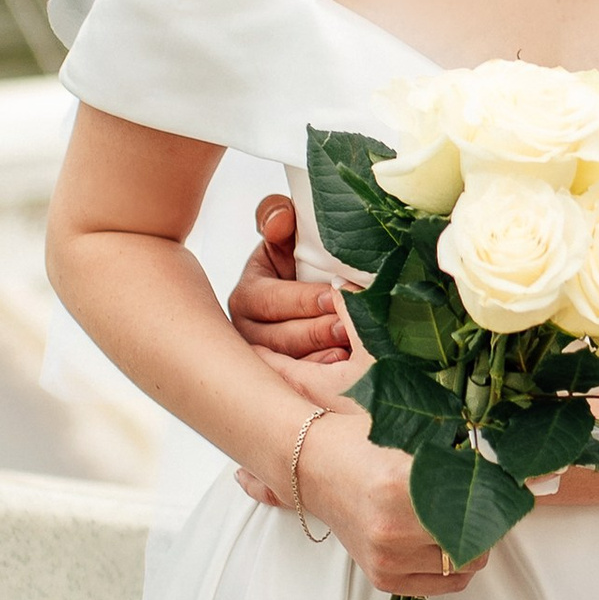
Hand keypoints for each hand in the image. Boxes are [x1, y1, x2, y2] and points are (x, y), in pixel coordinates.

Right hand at [233, 198, 356, 383]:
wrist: (317, 289)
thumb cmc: (299, 259)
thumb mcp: (286, 231)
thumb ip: (276, 216)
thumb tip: (279, 222)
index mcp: (247, 296)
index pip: (267, 301)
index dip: (300, 299)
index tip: (332, 296)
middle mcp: (249, 331)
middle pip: (278, 338)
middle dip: (316, 330)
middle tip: (349, 325)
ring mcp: (266, 358)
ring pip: (289, 364)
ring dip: (321, 356)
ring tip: (351, 345)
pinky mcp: (285, 378)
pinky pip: (300, 383)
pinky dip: (323, 374)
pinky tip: (345, 367)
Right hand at [297, 409, 488, 599]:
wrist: (315, 468)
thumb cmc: (361, 446)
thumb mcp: (412, 435)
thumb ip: (457, 454)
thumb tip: (512, 471)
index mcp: (403, 483)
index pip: (478, 501)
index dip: (498, 493)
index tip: (505, 487)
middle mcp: (394, 526)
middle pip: (478, 537)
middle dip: (487, 520)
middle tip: (481, 502)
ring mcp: (388, 556)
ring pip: (466, 564)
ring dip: (472, 544)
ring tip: (457, 519)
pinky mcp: (384, 577)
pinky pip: (445, 584)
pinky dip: (454, 566)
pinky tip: (443, 540)